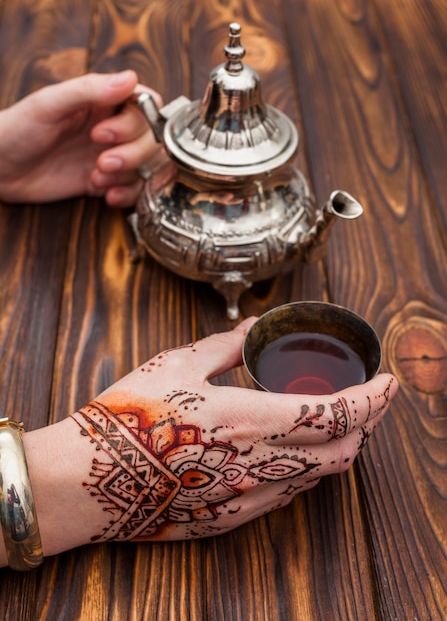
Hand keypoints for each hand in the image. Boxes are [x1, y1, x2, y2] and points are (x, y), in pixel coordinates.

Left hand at [0, 70, 167, 206]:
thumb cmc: (16, 130)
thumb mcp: (50, 104)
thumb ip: (90, 90)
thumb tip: (130, 79)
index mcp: (102, 102)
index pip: (146, 106)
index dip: (135, 123)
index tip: (104, 134)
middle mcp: (112, 128)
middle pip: (152, 140)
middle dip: (131, 155)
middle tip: (101, 162)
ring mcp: (111, 156)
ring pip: (147, 166)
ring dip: (128, 176)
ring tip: (98, 178)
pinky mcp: (105, 182)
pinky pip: (134, 190)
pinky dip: (126, 195)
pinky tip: (105, 194)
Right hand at [68, 318, 397, 542]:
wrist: (85, 480)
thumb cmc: (126, 417)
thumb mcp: (175, 365)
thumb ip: (224, 345)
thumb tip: (251, 326)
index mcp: (247, 418)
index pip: (336, 413)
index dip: (373, 399)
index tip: (389, 383)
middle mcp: (256, 464)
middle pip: (342, 451)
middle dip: (367, 424)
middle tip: (369, 400)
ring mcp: (246, 497)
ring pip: (319, 477)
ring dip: (338, 447)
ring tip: (335, 421)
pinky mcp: (230, 517)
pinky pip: (286, 495)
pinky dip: (306, 470)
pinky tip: (293, 453)